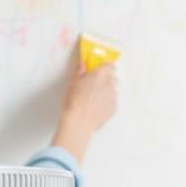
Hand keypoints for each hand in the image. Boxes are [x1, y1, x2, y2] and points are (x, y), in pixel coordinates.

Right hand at [50, 44, 118, 163]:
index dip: (104, 67)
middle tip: (93, 84)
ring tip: (93, 98)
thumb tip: (81, 64)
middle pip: (112, 77)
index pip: (109, 65)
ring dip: (106, 91)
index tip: (98, 69)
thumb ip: (79, 71)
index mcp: (99, 74)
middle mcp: (109, 84)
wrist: (78, 122)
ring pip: (112, 90)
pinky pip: (112, 101)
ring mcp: (113, 96)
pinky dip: (106, 102)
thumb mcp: (72, 83)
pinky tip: (95, 107)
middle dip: (105, 79)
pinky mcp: (113, 108)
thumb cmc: (73, 103)